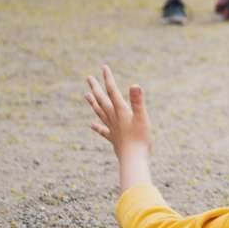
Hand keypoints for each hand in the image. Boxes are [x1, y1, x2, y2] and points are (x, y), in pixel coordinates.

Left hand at [85, 66, 152, 191]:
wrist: (133, 160)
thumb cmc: (140, 139)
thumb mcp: (142, 117)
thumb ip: (137, 101)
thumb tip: (134, 85)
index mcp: (120, 111)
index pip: (112, 91)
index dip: (108, 79)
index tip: (104, 68)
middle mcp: (113, 118)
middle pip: (102, 100)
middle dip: (96, 88)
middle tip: (88, 77)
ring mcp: (112, 129)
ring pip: (100, 113)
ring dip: (93, 103)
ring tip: (86, 94)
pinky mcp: (114, 139)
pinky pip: (103, 130)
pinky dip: (97, 126)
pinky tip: (92, 124)